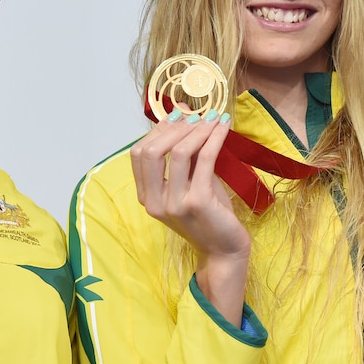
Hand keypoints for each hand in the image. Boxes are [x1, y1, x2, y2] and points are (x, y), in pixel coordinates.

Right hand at [130, 109, 250, 323]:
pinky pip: (203, 160)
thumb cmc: (208, 216)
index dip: (158, 131)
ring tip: (214, 118)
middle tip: (197, 116)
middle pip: (151, 151)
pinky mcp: (197, 202)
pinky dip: (213, 138)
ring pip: (177, 152)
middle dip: (174, 127)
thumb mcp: (191, 182)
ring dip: (197, 129)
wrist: (224, 251)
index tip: (178, 116)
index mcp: (146, 197)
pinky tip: (223, 127)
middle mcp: (154, 201)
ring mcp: (173, 203)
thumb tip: (184, 112)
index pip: (139, 154)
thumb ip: (185, 153)